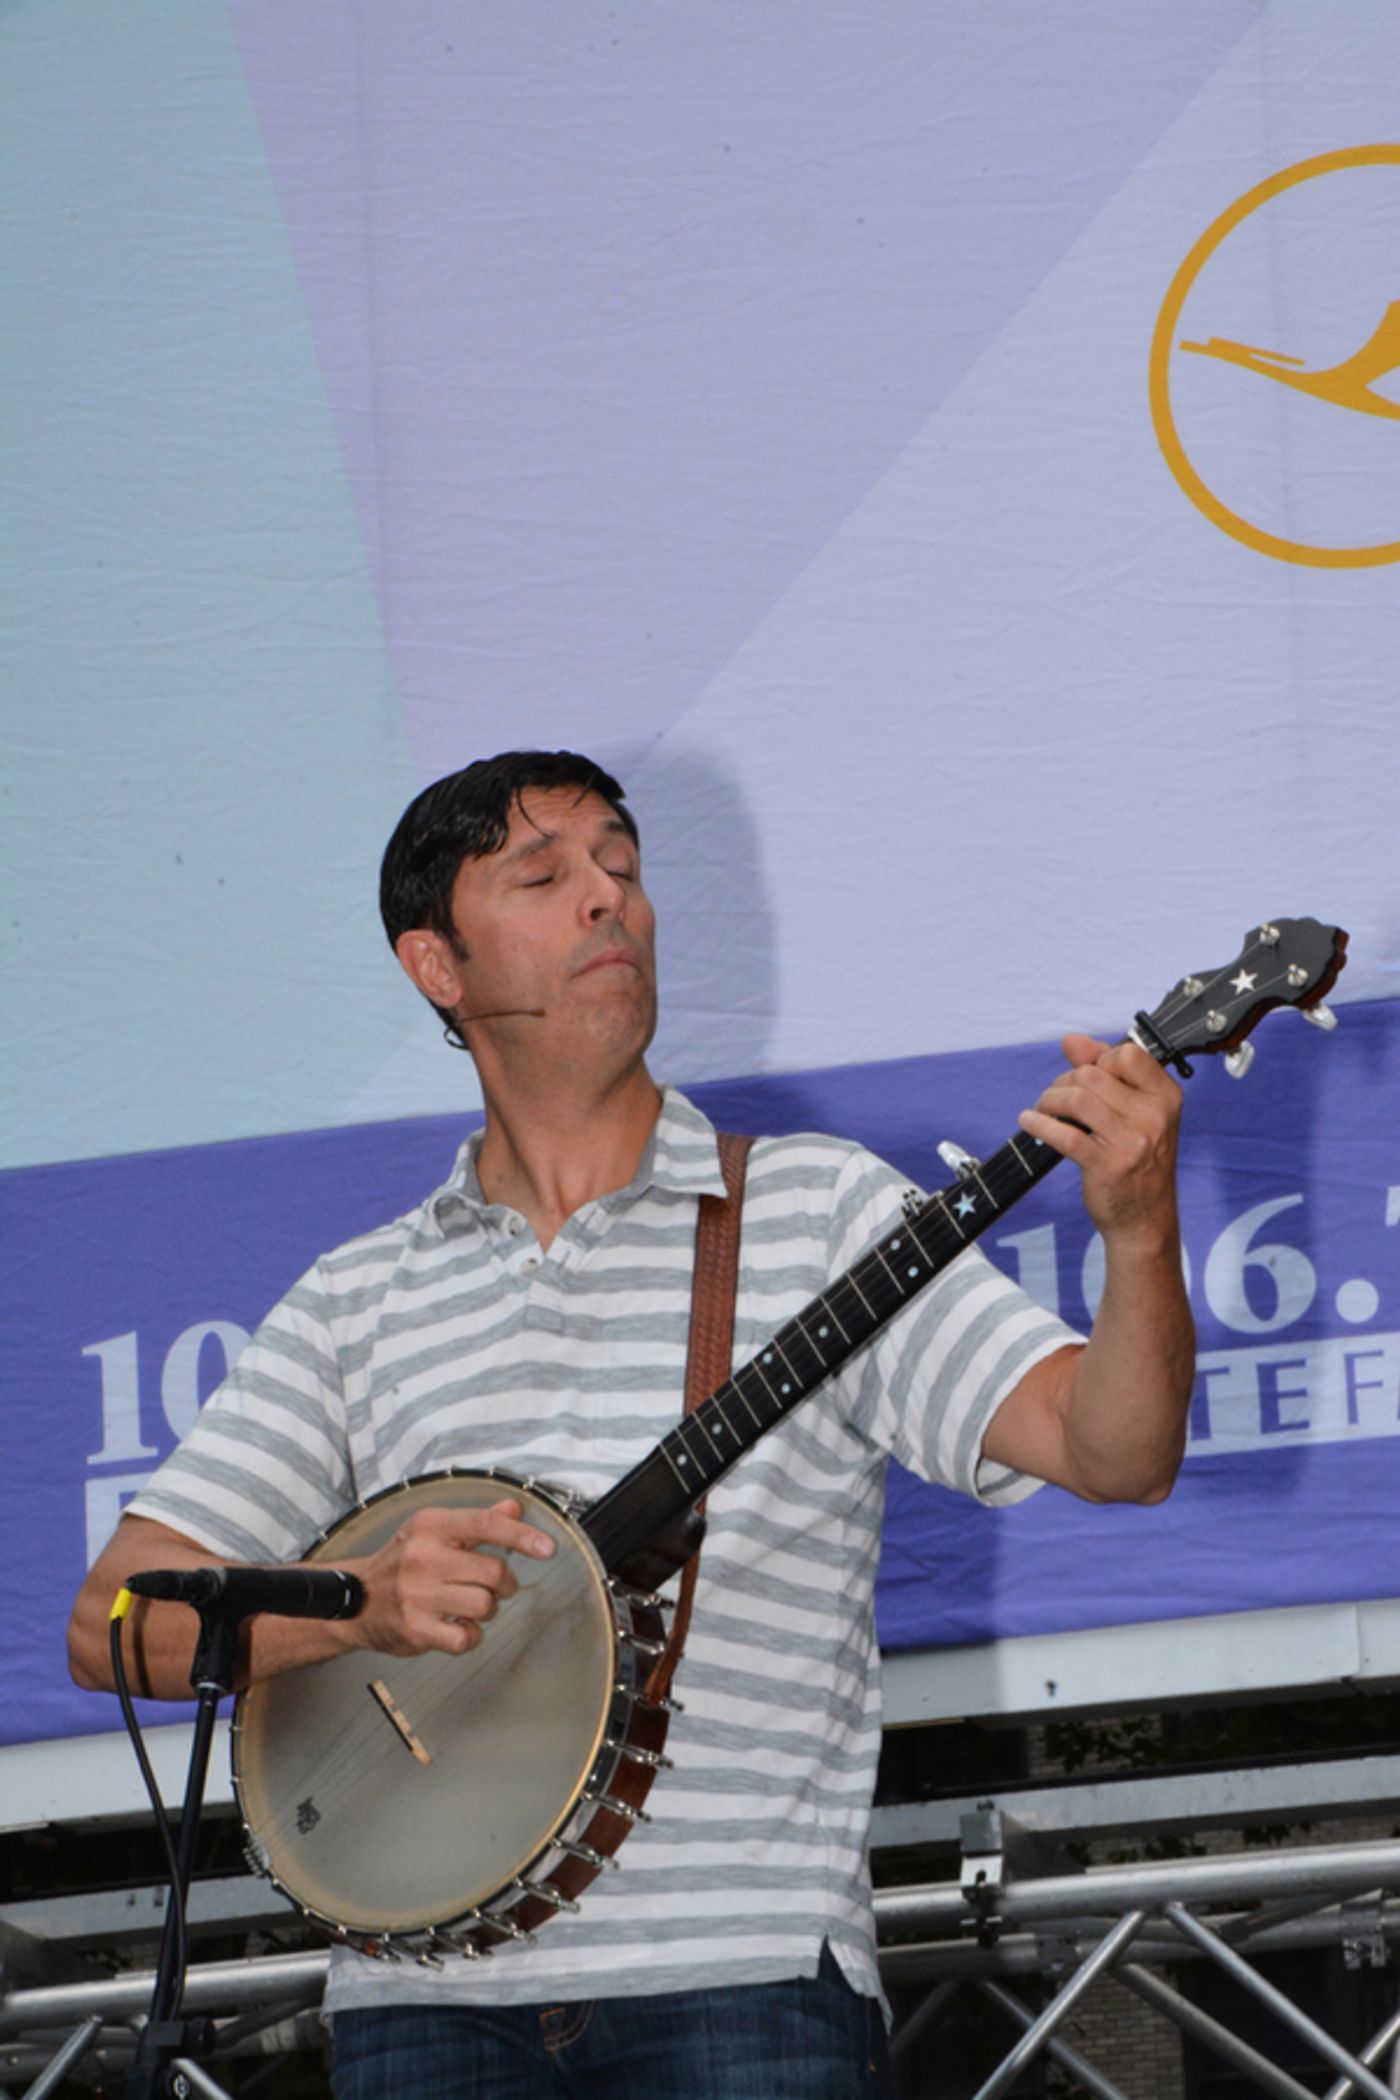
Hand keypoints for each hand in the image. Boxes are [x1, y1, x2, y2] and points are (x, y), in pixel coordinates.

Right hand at [345, 1498, 555, 1657]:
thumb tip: (514, 1507)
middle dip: (504, 1583)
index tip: (548, 1549)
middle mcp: (423, 1557)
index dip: (522, 1535)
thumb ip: (477, 1521)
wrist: (355, 1602)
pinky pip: (467, 1637)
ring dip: (487, 1610)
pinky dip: (471, 1636)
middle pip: (494, 1571)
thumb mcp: (433, 1532)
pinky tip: (457, 1627)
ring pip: (485, 1605)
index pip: (485, 1524)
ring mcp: (417, 1595)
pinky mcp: (415, 1629)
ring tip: (469, 1606)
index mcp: (430, 1526)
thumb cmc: (403, 1564)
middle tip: (493, 1586)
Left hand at [1018, 1034, 1182, 1249]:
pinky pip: (1064, 1133)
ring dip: (1050, 1100)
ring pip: (1076, 1098)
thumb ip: (1106, 1072)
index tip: (1086, 1074)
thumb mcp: (1135, 1113)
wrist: (1145, 1220)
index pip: (1128, 1053)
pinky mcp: (1106, 1164)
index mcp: (1165, 1097)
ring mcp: (1132, 1141)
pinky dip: (1039, 1124)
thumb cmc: (1138, 1162)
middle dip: (1064, 1081)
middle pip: (1093, 1074)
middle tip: (1057, 1098)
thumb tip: (1073, 1040)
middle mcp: (1154, 1116)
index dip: (1098, 1058)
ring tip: (1044, 1109)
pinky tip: (1030, 1122)